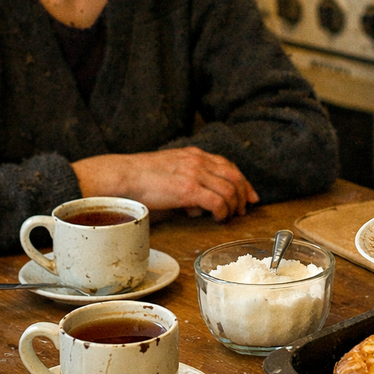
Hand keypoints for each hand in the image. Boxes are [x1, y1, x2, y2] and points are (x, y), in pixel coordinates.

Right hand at [72, 147, 258, 221]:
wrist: (123, 176)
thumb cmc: (141, 178)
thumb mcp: (170, 173)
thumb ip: (187, 185)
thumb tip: (197, 208)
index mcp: (194, 155)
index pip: (228, 165)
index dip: (242, 181)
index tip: (249, 195)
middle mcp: (199, 161)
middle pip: (234, 176)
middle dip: (244, 194)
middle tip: (244, 209)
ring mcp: (195, 174)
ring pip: (229, 189)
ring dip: (233, 205)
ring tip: (229, 217)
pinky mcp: (189, 189)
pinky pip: (217, 201)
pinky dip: (222, 211)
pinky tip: (218, 218)